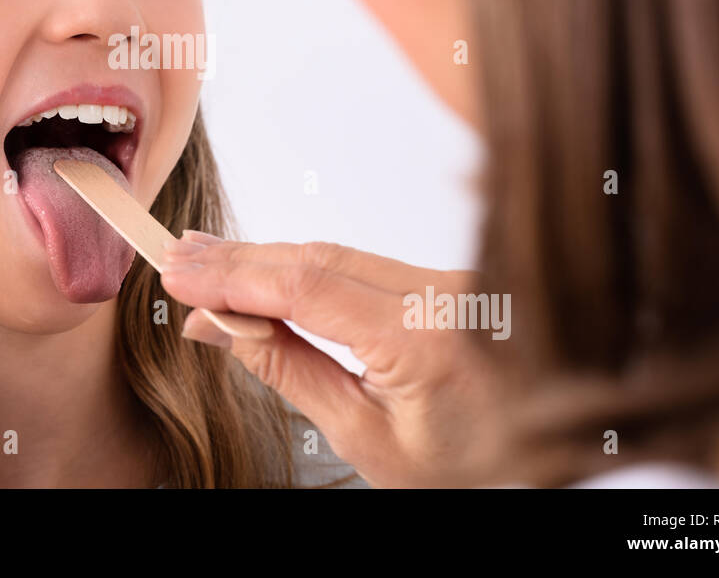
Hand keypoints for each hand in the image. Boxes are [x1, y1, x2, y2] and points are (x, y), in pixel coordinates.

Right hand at [160, 235, 500, 486]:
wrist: (540, 448)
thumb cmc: (461, 465)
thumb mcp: (363, 436)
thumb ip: (289, 371)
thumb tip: (219, 325)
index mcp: (424, 339)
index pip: (306, 287)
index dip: (233, 276)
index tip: (179, 274)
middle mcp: (443, 293)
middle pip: (318, 257)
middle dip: (240, 258)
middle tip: (178, 256)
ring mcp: (451, 280)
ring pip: (339, 253)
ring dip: (267, 257)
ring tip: (205, 259)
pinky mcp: (449, 279)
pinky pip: (365, 262)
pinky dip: (307, 264)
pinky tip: (266, 267)